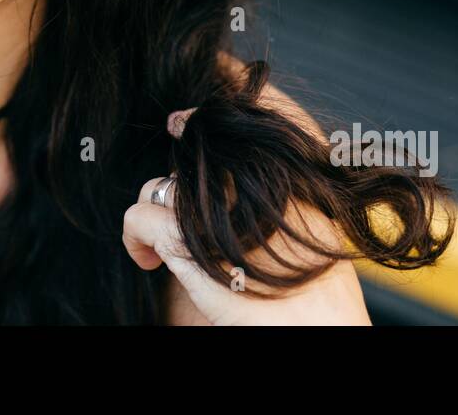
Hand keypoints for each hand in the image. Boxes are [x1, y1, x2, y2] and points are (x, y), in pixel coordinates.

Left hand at [120, 108, 372, 324]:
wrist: (320, 335)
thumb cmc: (324, 299)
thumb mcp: (323, 230)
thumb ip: (294, 197)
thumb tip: (271, 182)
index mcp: (288, 171)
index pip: (231, 125)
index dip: (199, 122)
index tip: (180, 122)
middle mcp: (252, 178)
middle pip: (195, 156)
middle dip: (180, 185)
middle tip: (179, 212)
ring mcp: (217, 208)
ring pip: (162, 184)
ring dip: (156, 211)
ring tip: (163, 245)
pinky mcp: (186, 241)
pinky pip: (139, 216)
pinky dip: (133, 236)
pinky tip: (146, 259)